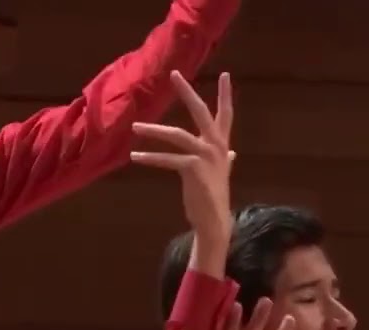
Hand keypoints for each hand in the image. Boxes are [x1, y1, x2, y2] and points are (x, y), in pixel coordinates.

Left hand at [131, 72, 235, 261]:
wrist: (213, 218)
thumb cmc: (213, 195)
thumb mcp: (221, 171)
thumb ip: (226, 159)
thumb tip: (233, 153)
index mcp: (222, 144)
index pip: (226, 113)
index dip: (225, 94)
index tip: (224, 74)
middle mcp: (217, 145)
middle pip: (201, 112)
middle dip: (187, 92)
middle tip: (174, 74)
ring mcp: (206, 156)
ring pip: (177, 135)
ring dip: (154, 130)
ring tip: (135, 126)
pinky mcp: (193, 168)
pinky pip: (168, 159)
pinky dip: (150, 158)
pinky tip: (135, 157)